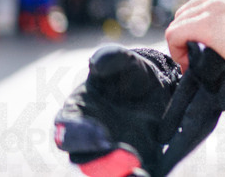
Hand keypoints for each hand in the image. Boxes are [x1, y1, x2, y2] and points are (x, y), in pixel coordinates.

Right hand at [54, 45, 180, 176]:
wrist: (157, 86)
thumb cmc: (130, 73)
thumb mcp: (124, 61)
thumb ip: (111, 59)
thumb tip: (98, 62)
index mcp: (75, 114)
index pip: (66, 130)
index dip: (80, 135)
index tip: (103, 135)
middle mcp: (86, 140)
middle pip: (82, 160)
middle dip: (100, 163)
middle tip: (125, 157)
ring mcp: (106, 155)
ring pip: (103, 173)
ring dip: (116, 173)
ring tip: (137, 171)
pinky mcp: (128, 164)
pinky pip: (126, 175)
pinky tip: (145, 175)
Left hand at [165, 0, 224, 77]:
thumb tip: (223, 45)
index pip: (201, 6)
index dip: (196, 30)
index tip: (202, 49)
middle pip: (186, 13)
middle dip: (186, 35)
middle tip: (195, 58)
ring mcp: (214, 6)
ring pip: (178, 23)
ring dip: (181, 44)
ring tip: (192, 64)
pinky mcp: (207, 24)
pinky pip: (174, 34)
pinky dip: (176, 51)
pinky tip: (189, 65)